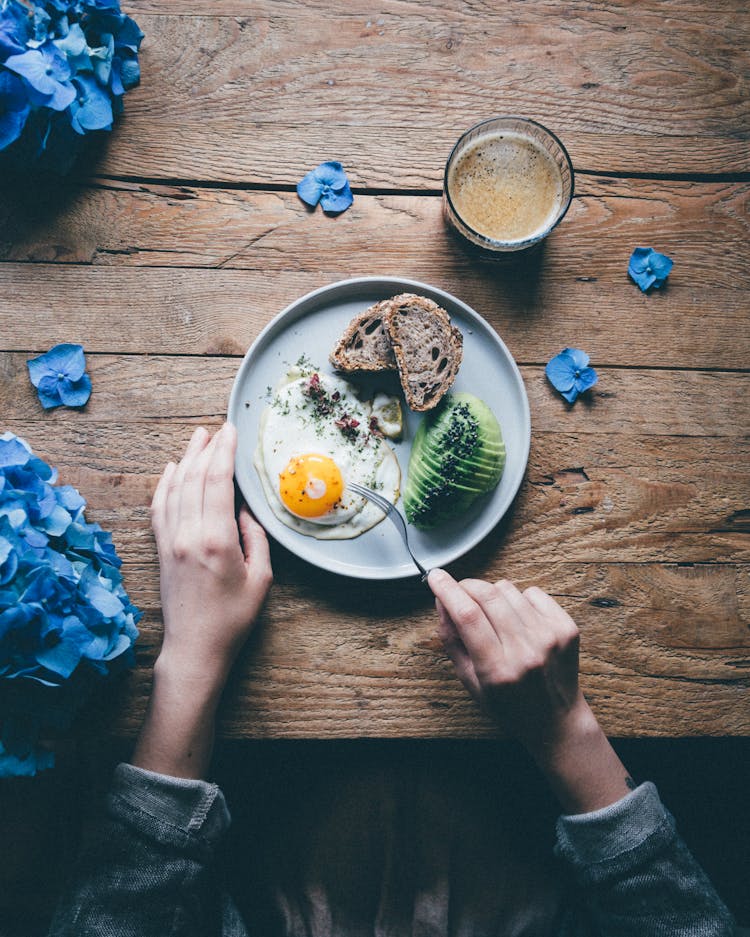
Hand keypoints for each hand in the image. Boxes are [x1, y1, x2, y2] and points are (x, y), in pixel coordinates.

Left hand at [133, 423, 271, 778]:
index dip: (225, 453)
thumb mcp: (261, 578)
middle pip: (195, 479)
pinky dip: (165, 484)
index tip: (231, 431)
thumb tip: (244, 510)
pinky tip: (173, 470)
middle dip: (208, 449)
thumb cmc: (233, 619)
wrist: (195, 648)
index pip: (218, 483)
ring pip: (176, 488)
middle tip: (218, 428)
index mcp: (216, 540)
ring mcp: (171, 542)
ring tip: (197, 439)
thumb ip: (255, 538)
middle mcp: (189, 535)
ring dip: (187, 460)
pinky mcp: (162, 550)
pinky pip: (160, 507)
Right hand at [428, 569, 581, 746]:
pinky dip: (519, 599)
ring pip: (509, 590)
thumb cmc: (509, 705)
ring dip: (492, 594)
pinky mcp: (566, 628)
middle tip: (460, 592)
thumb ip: (452, 640)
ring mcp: (549, 638)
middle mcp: (525, 651)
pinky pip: (533, 593)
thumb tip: (442, 601)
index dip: (447, 590)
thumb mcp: (469, 681)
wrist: (556, 721)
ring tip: (493, 616)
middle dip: (466, 587)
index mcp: (497, 670)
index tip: (436, 577)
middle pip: (488, 596)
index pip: (467, 616)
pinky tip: (518, 620)